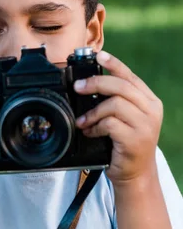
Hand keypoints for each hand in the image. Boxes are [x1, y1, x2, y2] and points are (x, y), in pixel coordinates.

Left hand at [73, 51, 162, 186]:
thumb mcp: (124, 118)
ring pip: (114, 104)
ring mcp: (146, 125)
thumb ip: (115, 100)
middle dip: (95, 83)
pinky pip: (110, 124)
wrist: (135, 173)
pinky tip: (91, 132)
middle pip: (121, 87)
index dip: (114, 64)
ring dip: (93, 112)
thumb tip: (87, 84)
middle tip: (77, 87)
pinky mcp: (135, 140)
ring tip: (83, 121)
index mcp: (149, 101)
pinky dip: (95, 127)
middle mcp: (151, 110)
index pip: (130, 77)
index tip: (98, 55)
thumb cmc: (124, 142)